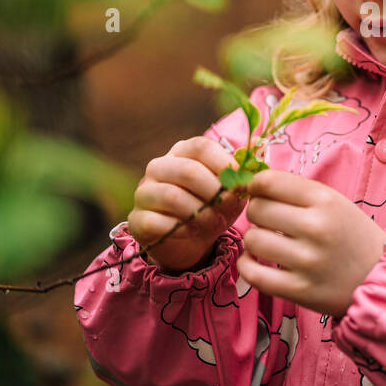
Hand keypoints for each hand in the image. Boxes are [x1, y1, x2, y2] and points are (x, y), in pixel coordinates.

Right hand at [127, 137, 248, 272]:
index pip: (201, 146)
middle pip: (188, 170)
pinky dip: (181, 229)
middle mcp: (159, 167)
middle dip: (214, 193)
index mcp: (183, 152)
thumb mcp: (230, 194)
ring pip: (172, 196)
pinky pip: (157, 222)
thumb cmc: (212, 208)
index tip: (240, 183)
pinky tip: (194, 233)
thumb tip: (248, 178)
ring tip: (214, 223)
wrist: (189, 239)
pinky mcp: (137, 218)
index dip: (223, 163)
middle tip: (227, 207)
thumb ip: (239, 183)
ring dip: (200, 214)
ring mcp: (144, 192)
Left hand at [238, 168, 385, 316]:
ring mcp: (307, 261)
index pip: (268, 182)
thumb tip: (253, 186)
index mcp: (325, 200)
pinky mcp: (299, 290)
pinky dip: (247, 265)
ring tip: (269, 242)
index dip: (255, 186)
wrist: (381, 277)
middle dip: (257, 212)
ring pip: (253, 239)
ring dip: (255, 240)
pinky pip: (253, 274)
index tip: (259, 193)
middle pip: (257, 209)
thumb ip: (297, 192)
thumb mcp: (335, 202)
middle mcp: (316, 228)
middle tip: (269, 221)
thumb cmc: (353, 236)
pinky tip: (257, 262)